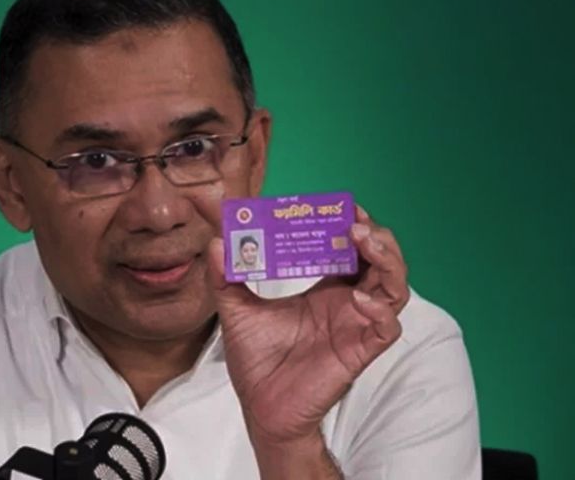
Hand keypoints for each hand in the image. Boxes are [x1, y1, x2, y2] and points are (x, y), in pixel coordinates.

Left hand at [207, 205, 408, 445]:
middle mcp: (346, 302)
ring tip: (364, 242)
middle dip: (375, 236)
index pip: (350, 249)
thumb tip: (217, 242)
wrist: (260, 406)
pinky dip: (380, 309)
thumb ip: (226, 276)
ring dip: (387, 260)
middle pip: (381, 261)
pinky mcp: (360, 351)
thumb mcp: (235, 309)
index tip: (342, 206)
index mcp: (324, 288)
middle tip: (355, 221)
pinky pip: (387, 327)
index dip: (352, 226)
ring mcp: (356, 325)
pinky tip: (357, 298)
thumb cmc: (256, 359)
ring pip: (394, 287)